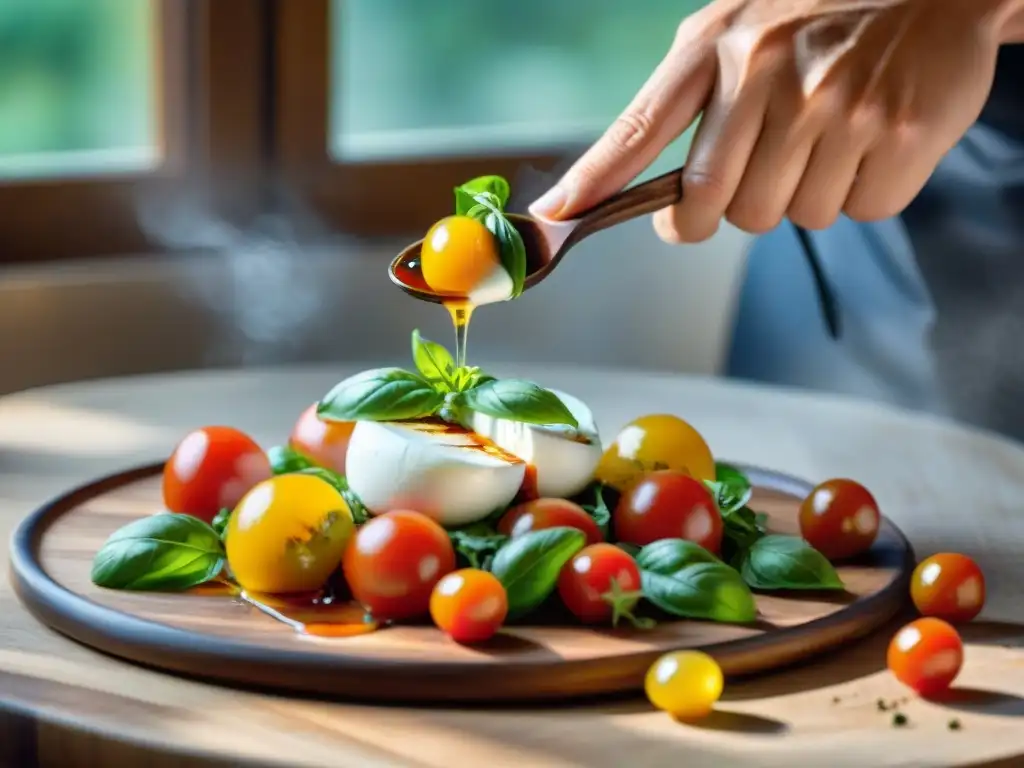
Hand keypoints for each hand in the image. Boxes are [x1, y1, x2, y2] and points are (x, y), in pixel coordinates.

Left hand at [530, 0, 1023, 242]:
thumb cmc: (819, 16)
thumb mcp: (739, 30)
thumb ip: (687, 98)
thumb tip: (620, 183)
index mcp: (718, 44)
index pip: (641, 126)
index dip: (594, 181)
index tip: (555, 217)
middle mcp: (770, 71)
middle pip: (718, 206)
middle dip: (727, 212)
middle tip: (751, 179)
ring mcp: (836, 103)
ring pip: (788, 216)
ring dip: (802, 195)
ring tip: (827, 136)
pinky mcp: (896, 133)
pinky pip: (856, 212)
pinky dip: (859, 194)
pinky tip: (868, 143)